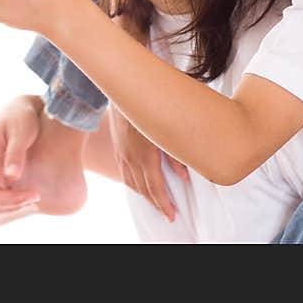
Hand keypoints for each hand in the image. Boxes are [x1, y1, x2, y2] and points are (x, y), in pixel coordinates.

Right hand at [0, 95, 87, 228]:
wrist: (21, 108)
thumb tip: (12, 176)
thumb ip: (16, 153)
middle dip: (3, 202)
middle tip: (33, 199)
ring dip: (9, 200)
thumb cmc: (22, 117)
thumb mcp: (23, 131)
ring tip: (36, 197)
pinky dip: (12, 196)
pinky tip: (31, 196)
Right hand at [108, 103, 189, 221]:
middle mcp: (131, 157)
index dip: (163, 204)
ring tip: (154, 203)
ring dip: (143, 195)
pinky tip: (137, 185)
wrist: (125, 88)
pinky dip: (131, 183)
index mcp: (145, 155)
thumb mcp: (168, 129)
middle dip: (155, 203)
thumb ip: (176, 154)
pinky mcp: (118, 146)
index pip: (154, 187)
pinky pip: (123, 171)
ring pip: (131, 182)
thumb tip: (185, 175)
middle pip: (142, 188)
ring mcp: (122, 152)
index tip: (170, 215)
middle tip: (166, 214)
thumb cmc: (150, 104)